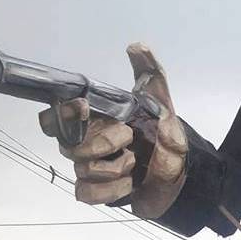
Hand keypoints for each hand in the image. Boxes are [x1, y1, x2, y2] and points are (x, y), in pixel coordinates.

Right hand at [38, 43, 187, 217]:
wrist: (185, 175)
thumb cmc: (169, 138)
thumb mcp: (162, 103)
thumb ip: (150, 73)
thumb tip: (137, 46)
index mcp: (96, 122)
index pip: (55, 118)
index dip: (61, 113)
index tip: (84, 107)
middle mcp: (88, 144)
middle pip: (67, 145)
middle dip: (101, 142)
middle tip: (128, 138)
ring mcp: (92, 169)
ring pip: (81, 169)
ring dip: (114, 167)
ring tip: (135, 164)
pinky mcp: (100, 192)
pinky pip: (86, 193)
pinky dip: (110, 190)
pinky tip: (130, 184)